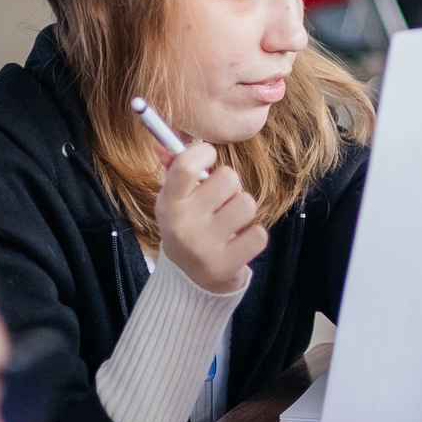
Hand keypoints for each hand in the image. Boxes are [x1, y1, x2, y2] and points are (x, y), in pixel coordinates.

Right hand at [156, 142, 263, 293]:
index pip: (187, 165)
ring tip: (230, 221)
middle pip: (228, 178)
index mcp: (168, 203)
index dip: (205, 153)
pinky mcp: (225, 265)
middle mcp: (182, 225)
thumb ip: (173, 167)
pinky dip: (253, 236)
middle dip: (230, 186)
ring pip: (247, 203)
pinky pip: (259, 234)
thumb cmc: (187, 224)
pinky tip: (238, 242)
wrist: (189, 279)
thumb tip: (162, 142)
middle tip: (221, 201)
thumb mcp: (175, 198)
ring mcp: (203, 247)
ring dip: (243, 209)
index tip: (209, 159)